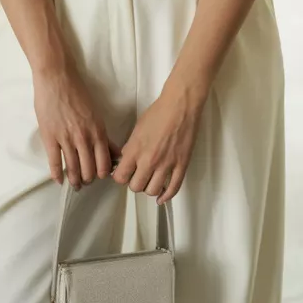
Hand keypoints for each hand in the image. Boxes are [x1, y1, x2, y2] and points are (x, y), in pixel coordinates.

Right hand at [32, 57, 121, 190]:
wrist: (57, 78)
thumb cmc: (77, 92)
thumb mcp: (96, 114)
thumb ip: (104, 135)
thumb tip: (116, 152)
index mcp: (98, 131)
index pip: (104, 163)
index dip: (102, 174)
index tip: (99, 176)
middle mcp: (84, 138)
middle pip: (89, 170)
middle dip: (88, 179)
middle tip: (85, 181)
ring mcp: (66, 139)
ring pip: (73, 169)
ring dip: (74, 180)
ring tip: (74, 184)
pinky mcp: (50, 137)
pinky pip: (55, 162)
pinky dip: (57, 175)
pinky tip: (58, 180)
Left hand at [110, 84, 204, 203]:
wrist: (181, 105)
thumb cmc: (158, 112)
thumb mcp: (137, 128)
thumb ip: (131, 147)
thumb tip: (126, 160)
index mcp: (136, 150)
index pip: (120, 177)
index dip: (120, 176)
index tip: (124, 173)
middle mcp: (150, 161)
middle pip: (136, 187)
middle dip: (134, 182)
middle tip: (138, 175)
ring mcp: (167, 165)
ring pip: (153, 191)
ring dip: (149, 188)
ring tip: (151, 180)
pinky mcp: (182, 166)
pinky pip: (173, 188)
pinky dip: (166, 196)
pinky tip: (161, 197)